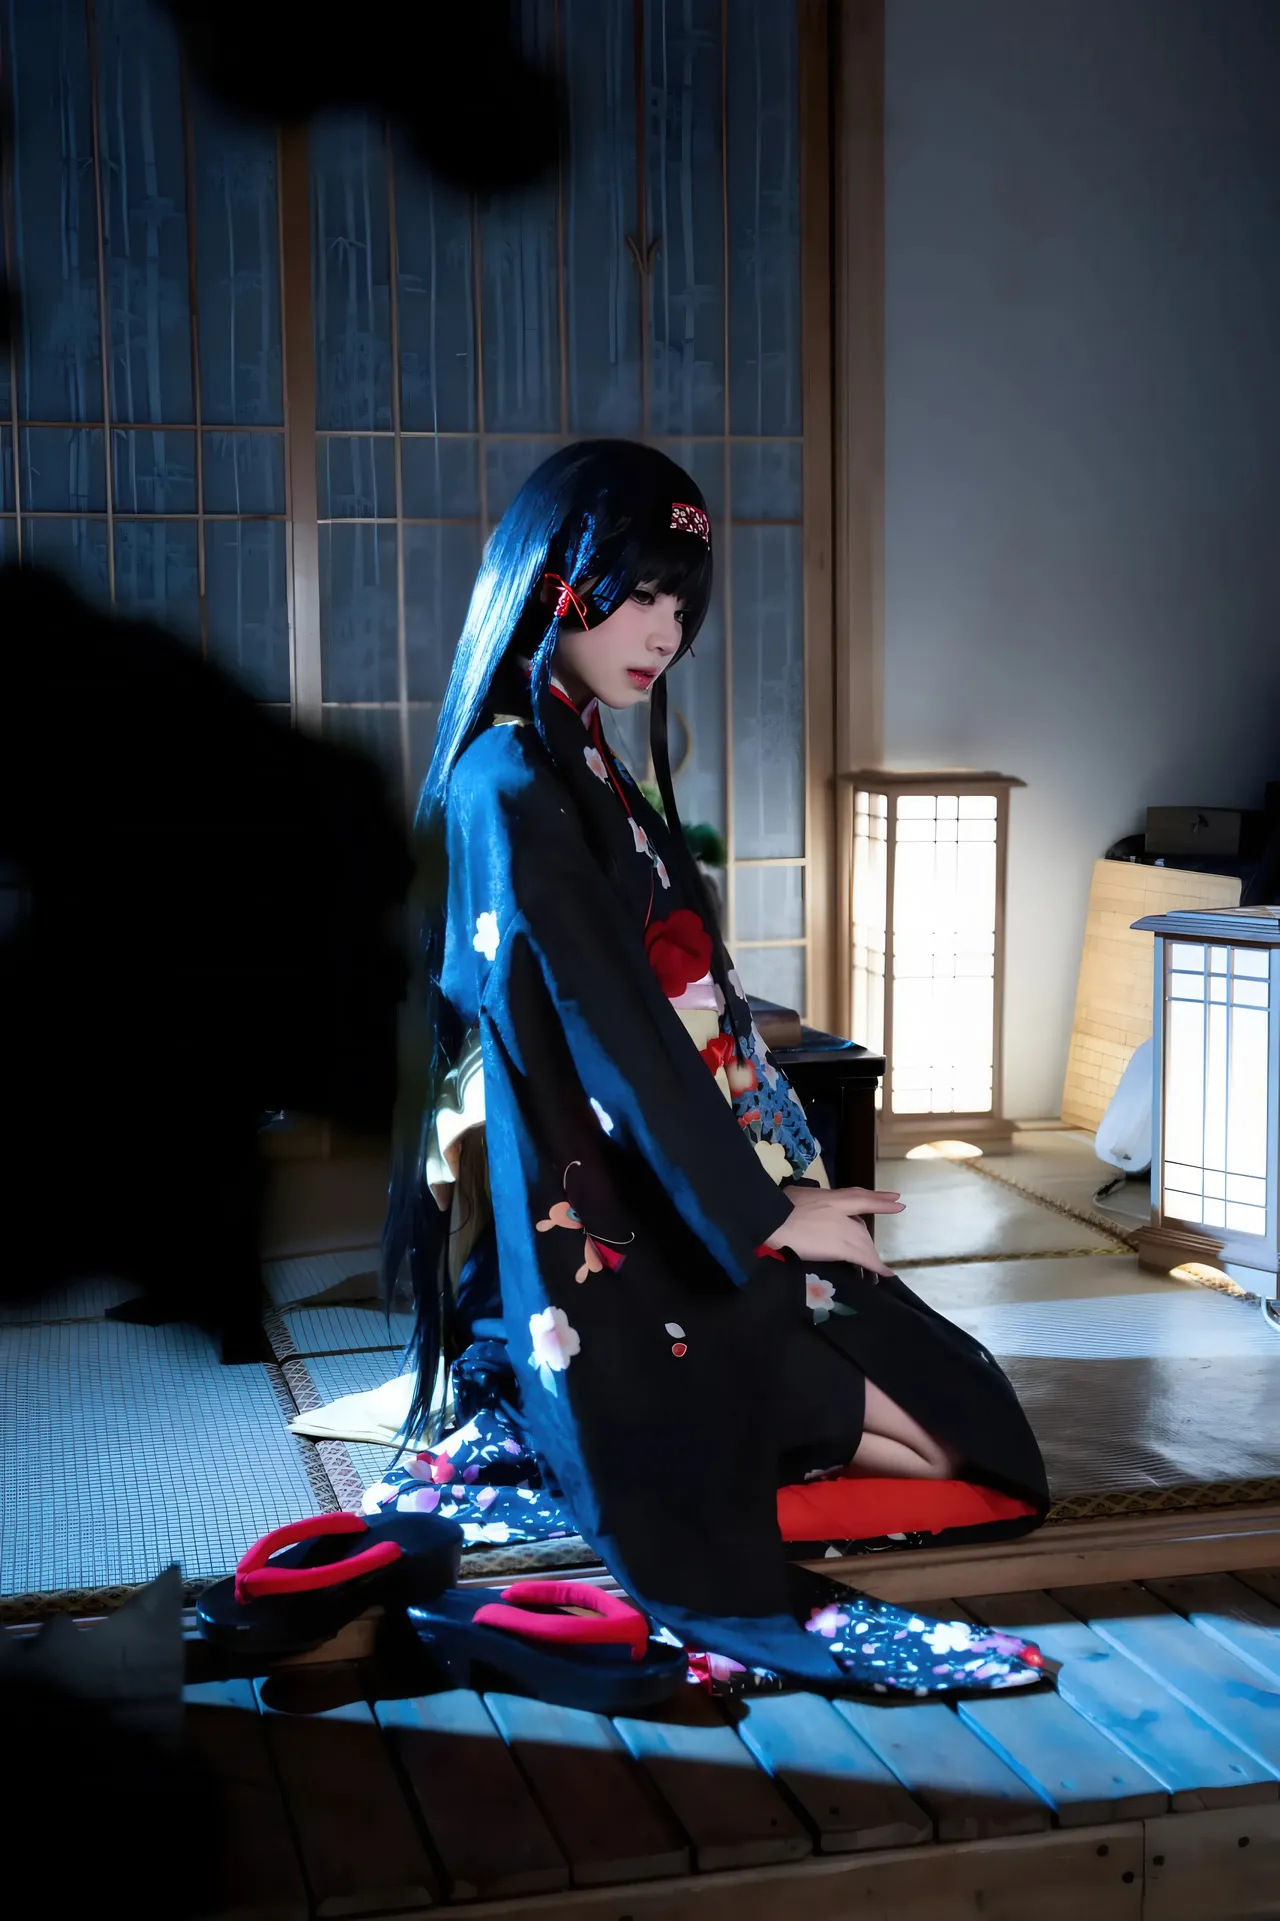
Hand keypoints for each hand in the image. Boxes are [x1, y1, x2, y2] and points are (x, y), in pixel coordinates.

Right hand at [765, 1185, 903, 1275]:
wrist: (771, 1219)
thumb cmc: (776, 1207)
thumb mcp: (796, 1195)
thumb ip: (809, 1201)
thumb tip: (806, 1205)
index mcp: (830, 1197)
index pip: (860, 1197)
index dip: (879, 1200)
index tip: (897, 1201)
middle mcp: (841, 1210)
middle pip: (861, 1228)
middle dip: (867, 1242)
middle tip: (870, 1257)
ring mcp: (843, 1228)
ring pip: (864, 1243)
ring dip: (871, 1258)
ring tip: (876, 1273)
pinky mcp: (841, 1246)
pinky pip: (864, 1258)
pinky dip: (876, 1267)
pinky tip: (882, 1274)